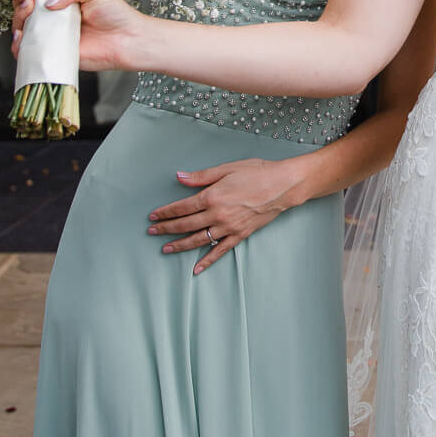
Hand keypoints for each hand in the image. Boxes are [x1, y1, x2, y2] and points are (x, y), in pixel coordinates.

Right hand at [10, 0, 149, 71]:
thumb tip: (47, 2)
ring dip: (17, 17)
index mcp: (61, 0)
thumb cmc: (115, 14)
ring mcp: (51, 36)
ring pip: (21, 27)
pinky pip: (28, 52)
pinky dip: (17, 45)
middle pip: (23, 7)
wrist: (127, 40)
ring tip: (28, 10)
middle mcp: (53, 17)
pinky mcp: (53, 53)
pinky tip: (20, 36)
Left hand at [147, 157, 305, 273]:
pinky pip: (220, 251)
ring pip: (198, 240)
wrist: (283, 186)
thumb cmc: (257, 173)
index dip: (165, 212)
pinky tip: (196, 268)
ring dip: (180, 245)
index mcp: (212, 197)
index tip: (153, 215)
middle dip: (166, 229)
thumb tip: (180, 177)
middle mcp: (217, 215)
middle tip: (152, 232)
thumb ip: (201, 176)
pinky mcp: (240, 235)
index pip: (182, 207)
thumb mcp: (227, 168)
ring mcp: (228, 228)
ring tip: (165, 249)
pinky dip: (207, 260)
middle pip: (186, 225)